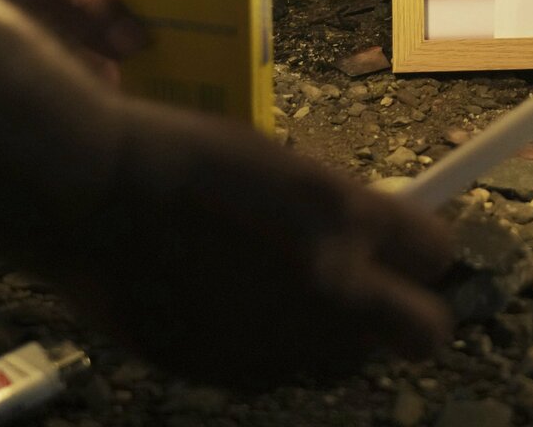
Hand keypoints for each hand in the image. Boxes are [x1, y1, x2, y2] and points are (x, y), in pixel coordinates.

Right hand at [58, 101, 455, 387]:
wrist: (93, 196)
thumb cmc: (187, 160)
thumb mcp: (284, 168)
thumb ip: (341, 212)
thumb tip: (383, 244)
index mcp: (346, 215)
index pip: (440, 252)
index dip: (423, 250)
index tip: (406, 249)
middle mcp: (331, 286)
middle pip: (423, 332)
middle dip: (407, 315)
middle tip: (375, 295)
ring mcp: (285, 338)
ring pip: (346, 361)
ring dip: (332, 337)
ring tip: (282, 298)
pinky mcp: (234, 374)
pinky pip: (278, 373)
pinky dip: (268, 352)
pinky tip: (228, 313)